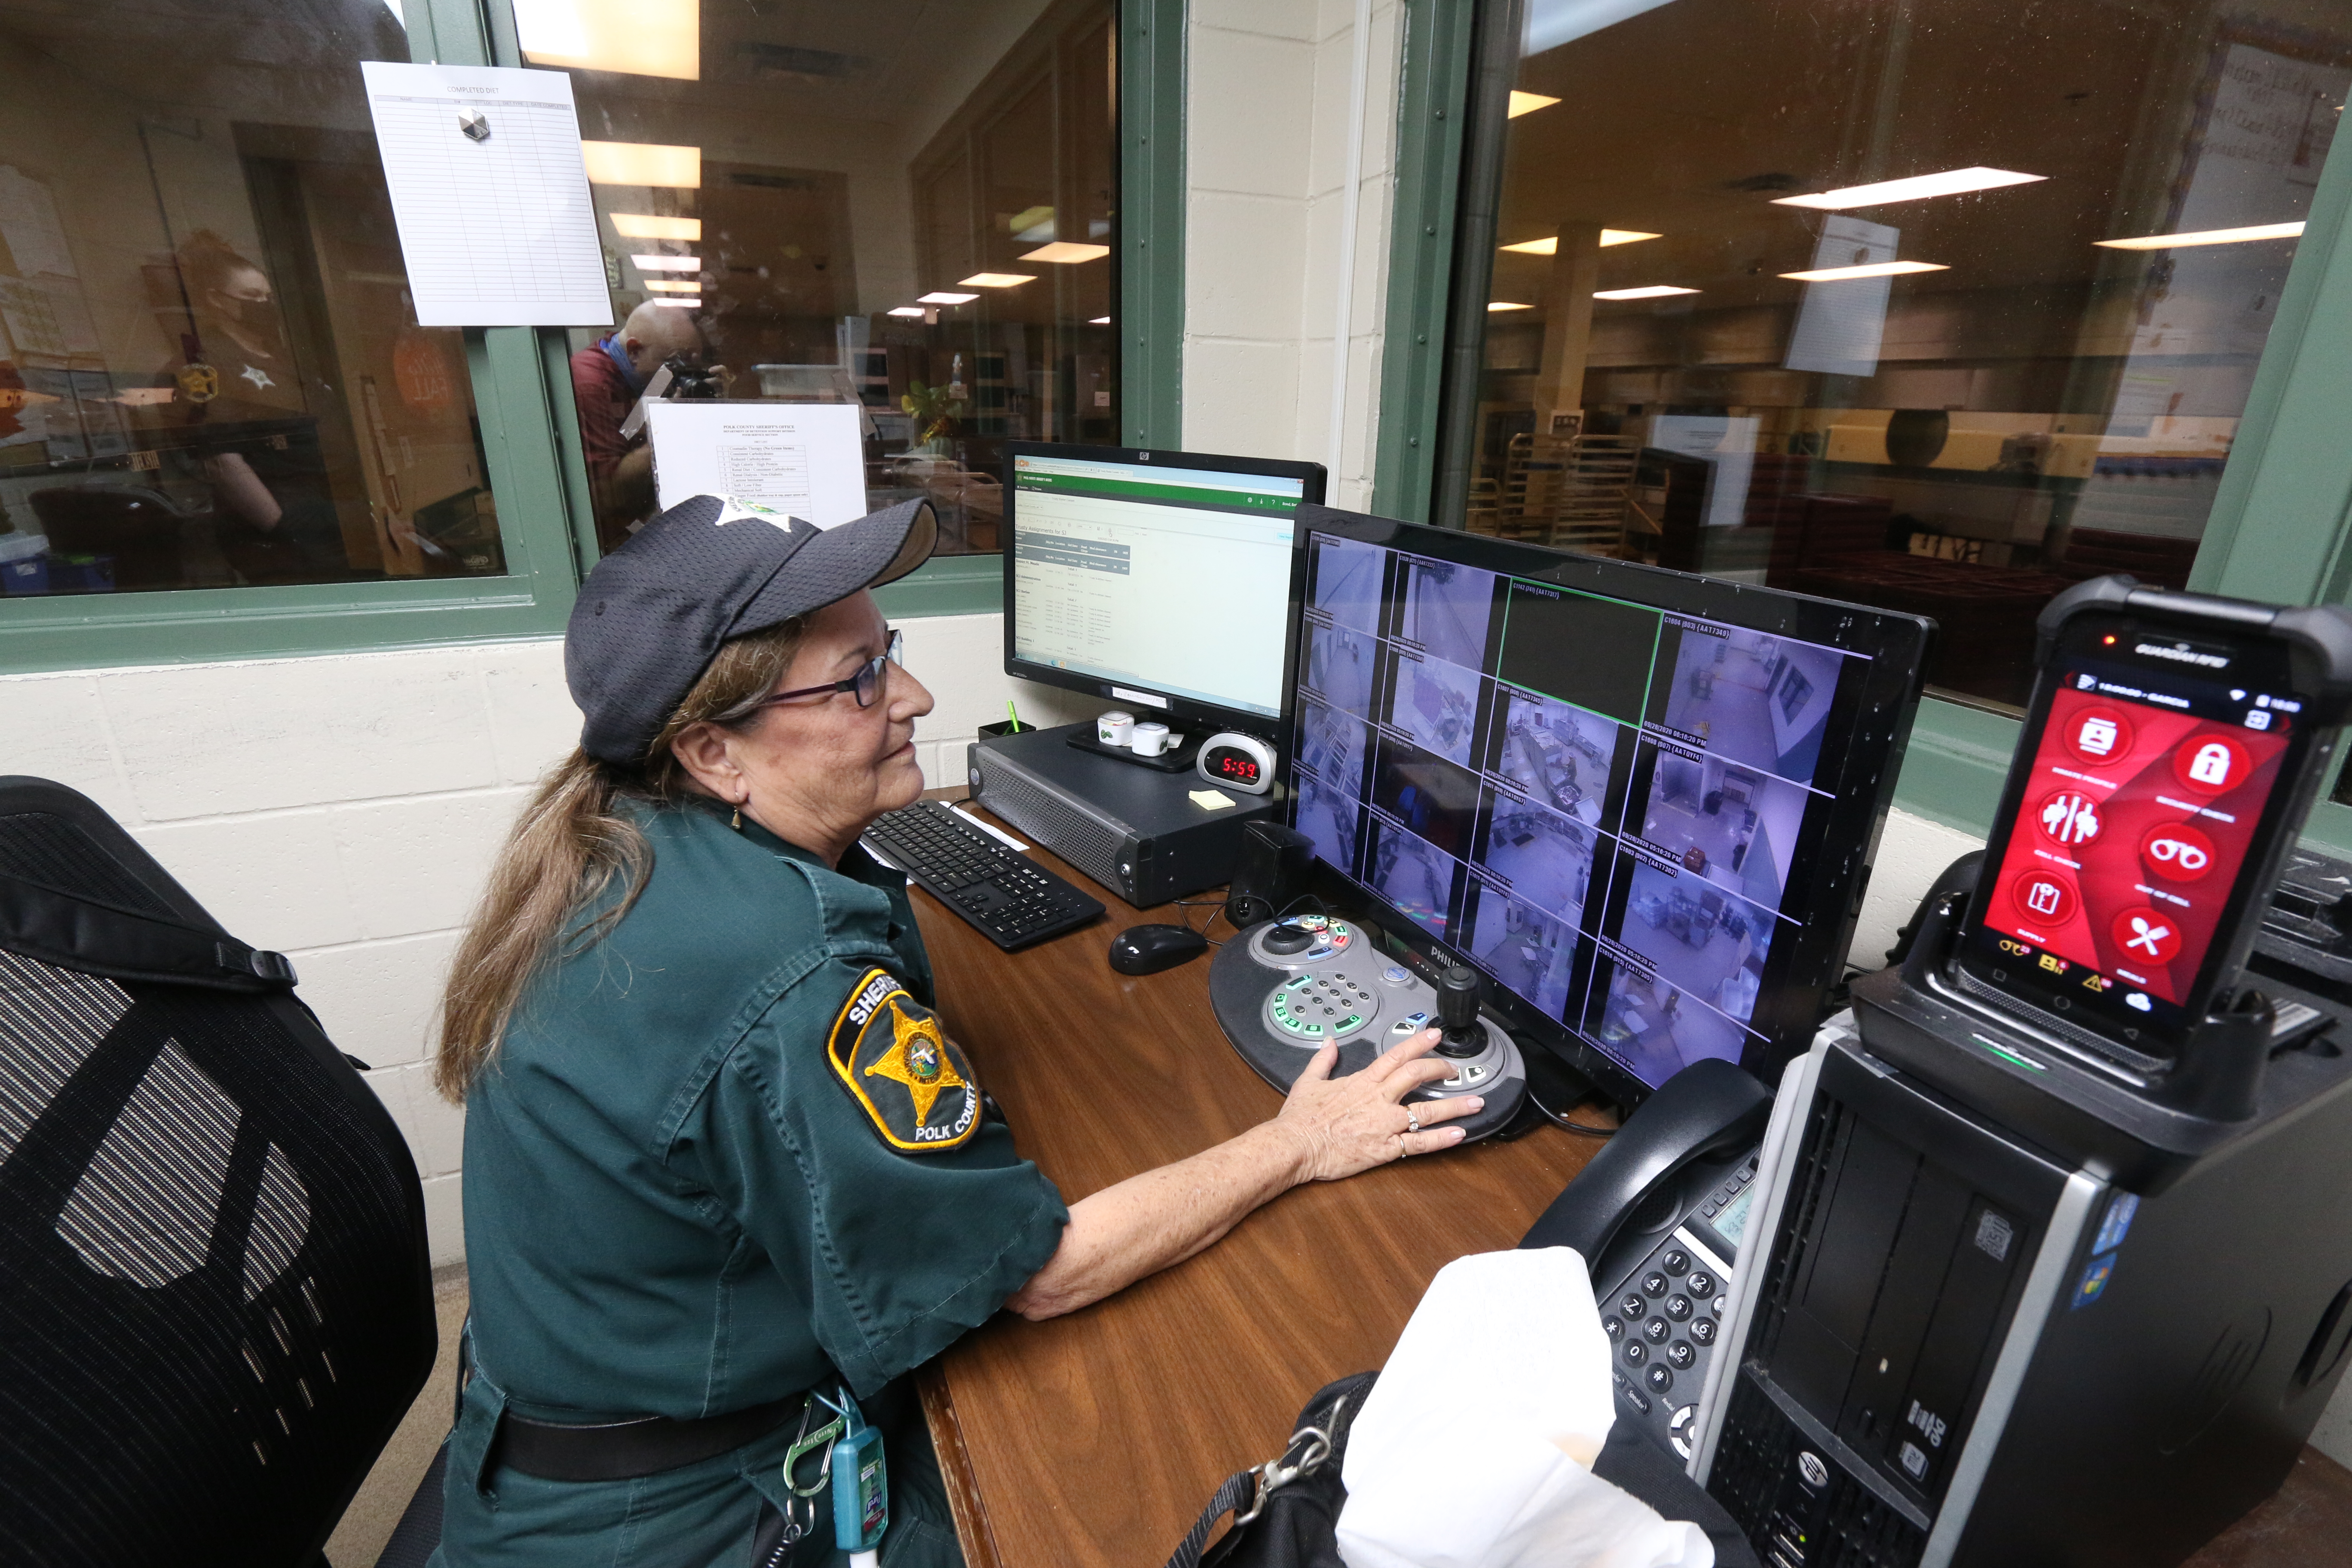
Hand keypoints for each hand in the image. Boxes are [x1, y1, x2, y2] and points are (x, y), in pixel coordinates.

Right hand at [1272, 1028, 1483, 1181]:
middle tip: (1455, 1069)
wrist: (1295, 1146)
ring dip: (1455, 1105)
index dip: (1419, 1043)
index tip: (1435, 1035)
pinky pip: (1421, 1143)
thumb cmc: (1300, 1119)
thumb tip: (1329, 1043)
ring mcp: (1385, 1123)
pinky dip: (1442, 1139)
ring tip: (1475, 1102)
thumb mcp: (1308, 1082)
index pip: (1397, 1056)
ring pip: (1427, 1111)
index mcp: (1362, 1082)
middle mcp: (1379, 1099)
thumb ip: (1323, 1060)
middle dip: (1440, 1069)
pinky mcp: (1386, 1148)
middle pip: (1417, 1076)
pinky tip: (1460, 1134)